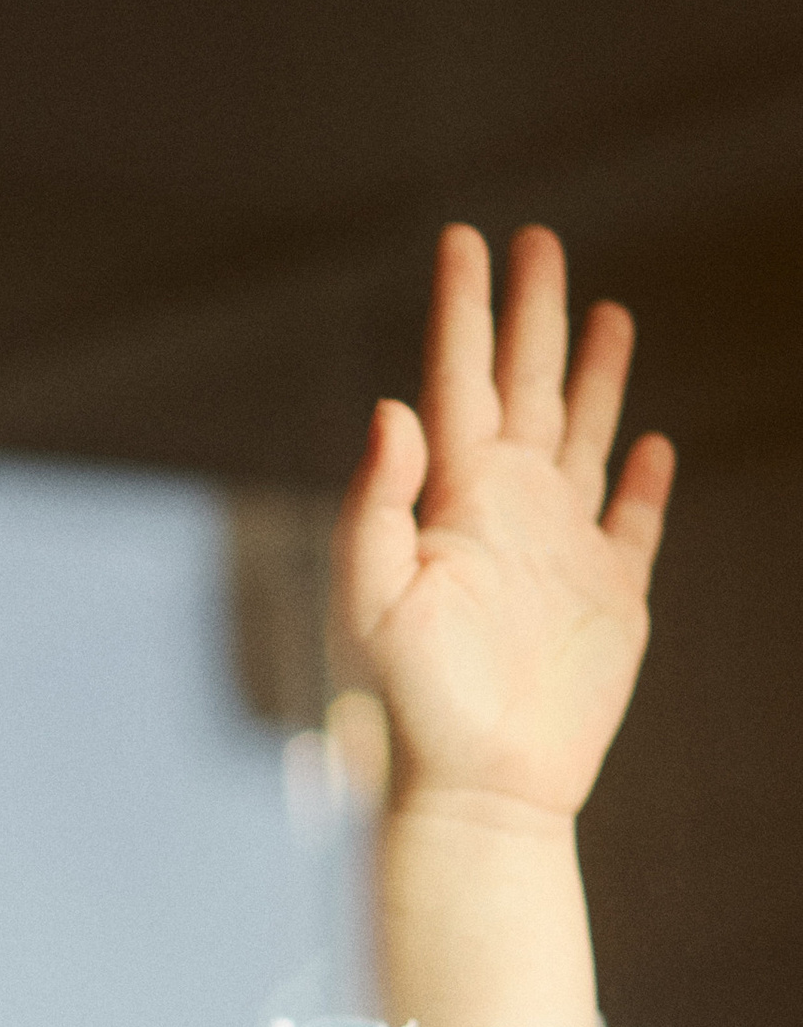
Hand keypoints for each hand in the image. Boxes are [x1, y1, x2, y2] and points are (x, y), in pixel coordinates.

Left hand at [345, 224, 673, 1026]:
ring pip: (584, 439)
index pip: (460, 380)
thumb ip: (375, 501)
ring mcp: (561, 550)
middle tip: (538, 240)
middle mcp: (507, 511)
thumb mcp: (375, 597)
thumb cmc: (415, 702)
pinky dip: (645, 482)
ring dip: (595, 376)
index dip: (464, 311)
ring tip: (607, 312)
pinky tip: (650, 444)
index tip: (466, 239)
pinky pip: (634, 523)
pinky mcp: (610, 597)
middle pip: (528, 388)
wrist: (480, 787)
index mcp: (454, 500)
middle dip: (533, 315)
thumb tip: (392, 408)